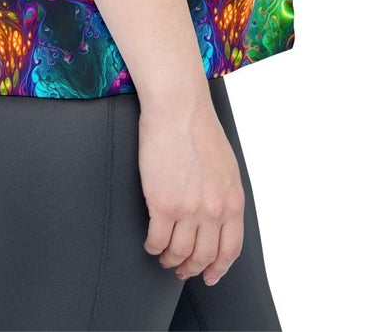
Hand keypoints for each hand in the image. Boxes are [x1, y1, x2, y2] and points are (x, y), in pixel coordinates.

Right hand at [138, 91, 245, 286]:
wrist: (179, 109)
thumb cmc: (199, 129)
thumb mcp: (226, 166)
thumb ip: (224, 194)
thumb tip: (218, 216)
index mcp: (232, 200)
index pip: (230, 249)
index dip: (218, 267)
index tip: (210, 276)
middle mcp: (214, 210)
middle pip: (204, 256)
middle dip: (192, 268)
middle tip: (181, 269)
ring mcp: (188, 209)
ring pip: (179, 254)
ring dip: (170, 260)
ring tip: (164, 256)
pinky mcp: (162, 204)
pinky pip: (157, 240)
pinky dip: (153, 247)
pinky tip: (151, 242)